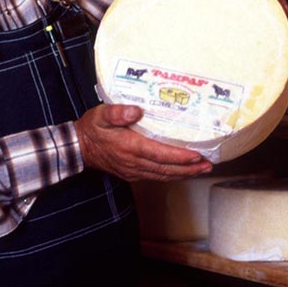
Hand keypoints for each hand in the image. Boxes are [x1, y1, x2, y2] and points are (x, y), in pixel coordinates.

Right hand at [75, 104, 212, 181]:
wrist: (79, 148)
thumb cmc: (92, 128)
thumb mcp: (101, 115)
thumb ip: (118, 112)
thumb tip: (137, 110)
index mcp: (129, 146)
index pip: (160, 154)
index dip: (180, 156)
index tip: (197, 155)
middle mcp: (134, 162)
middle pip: (167, 168)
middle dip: (189, 168)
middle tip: (208, 165)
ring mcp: (133, 170)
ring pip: (163, 175)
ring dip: (183, 173)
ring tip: (202, 169)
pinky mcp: (132, 173)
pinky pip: (156, 176)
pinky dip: (171, 174)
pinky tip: (181, 171)